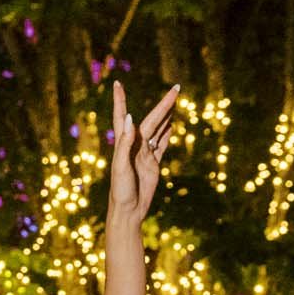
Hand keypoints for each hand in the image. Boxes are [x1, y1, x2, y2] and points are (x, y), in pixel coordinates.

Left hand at [106, 81, 180, 226]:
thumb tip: (131, 117)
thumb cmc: (120, 191)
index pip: (122, 116)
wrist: (128, 211)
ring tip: (174, 100)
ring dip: (166, 115)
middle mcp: (135, 145)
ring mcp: (145, 154)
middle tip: (176, 88)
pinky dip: (167, 133)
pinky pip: (162, 144)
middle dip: (164, 104)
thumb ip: (124, 143)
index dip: (119, 100)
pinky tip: (172, 124)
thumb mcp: (120, 167)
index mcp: (124, 143)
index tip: (117, 83)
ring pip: (158, 129)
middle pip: (151, 120)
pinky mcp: (153, 164)